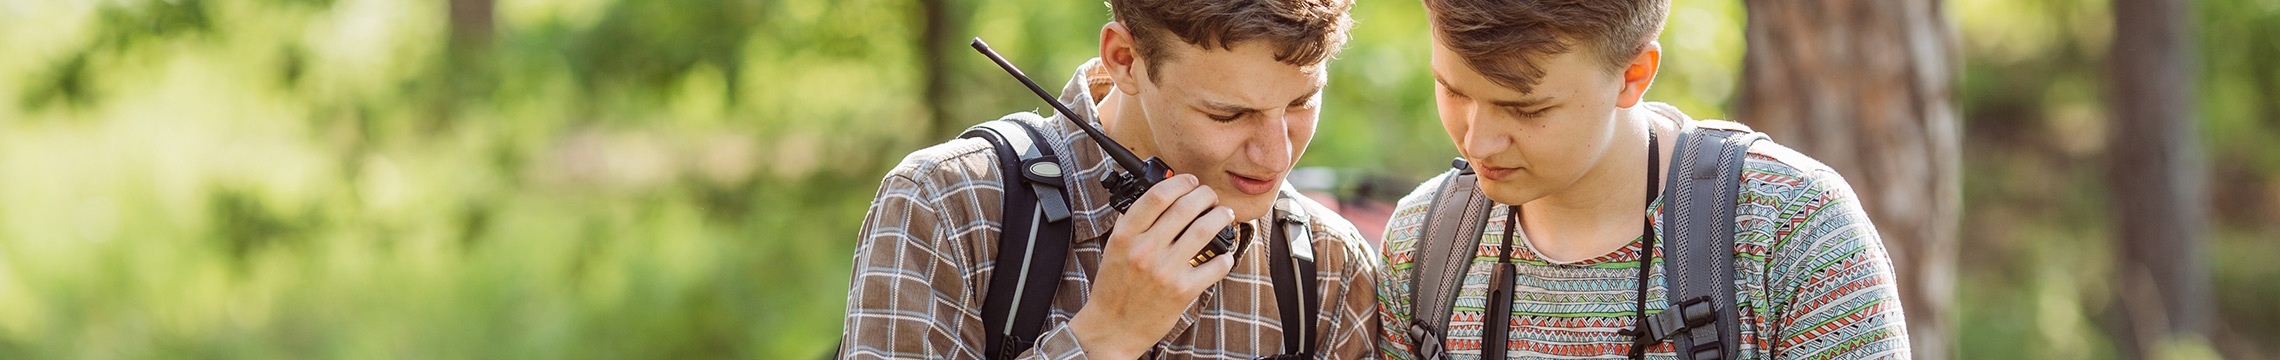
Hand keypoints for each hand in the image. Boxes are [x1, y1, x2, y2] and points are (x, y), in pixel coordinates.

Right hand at [1068, 174, 1238, 359]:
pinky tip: (1223, 253)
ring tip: (1224, 214)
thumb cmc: (1114, 287)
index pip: (1157, 196)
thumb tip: (1163, 197)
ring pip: (1205, 230)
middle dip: (1206, 195)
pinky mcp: (1182, 291)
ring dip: (1221, 217)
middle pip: (1186, 207)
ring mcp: (1165, 271)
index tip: (1190, 181)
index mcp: (1125, 236)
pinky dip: (1225, 255)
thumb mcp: (1114, 248)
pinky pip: (1215, 265)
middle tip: (1210, 197)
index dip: (1180, 182)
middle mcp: (1145, 250)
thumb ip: (1135, 224)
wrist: (1112, 327)